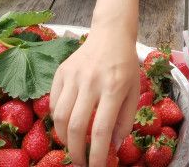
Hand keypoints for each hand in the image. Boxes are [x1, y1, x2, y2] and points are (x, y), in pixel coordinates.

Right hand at [50, 30, 139, 166]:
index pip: (100, 130)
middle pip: (75, 126)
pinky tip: (66, 124)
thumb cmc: (125, 64)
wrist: (111, 34)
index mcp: (113, 88)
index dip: (96, 155)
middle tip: (81, 162)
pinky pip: (53, 102)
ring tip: (72, 146)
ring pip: (59, 116)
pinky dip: (57, 119)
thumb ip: (125, 120)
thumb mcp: (134, 91)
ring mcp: (73, 75)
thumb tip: (113, 146)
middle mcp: (91, 81)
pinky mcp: (61, 71)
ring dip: (63, 138)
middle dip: (76, 152)